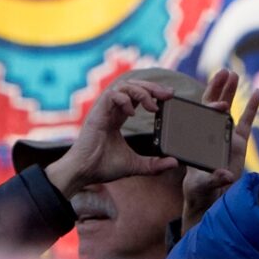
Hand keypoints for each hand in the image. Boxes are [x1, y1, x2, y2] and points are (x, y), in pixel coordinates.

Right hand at [44, 80, 179, 199]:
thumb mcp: (135, 165)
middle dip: (152, 87)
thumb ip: (154, 164)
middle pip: (133, 86)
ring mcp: (103, 110)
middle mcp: (110, 110)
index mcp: (117, 118)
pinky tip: (132, 113)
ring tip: (153, 106)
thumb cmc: (103, 167)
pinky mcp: (97, 113)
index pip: (136, 96)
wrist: (83, 172)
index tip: (169, 96)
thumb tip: (174, 162)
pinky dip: (125, 100)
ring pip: (124, 86)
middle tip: (169, 94)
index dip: (152, 92)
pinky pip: (112, 95)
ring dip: (142, 91)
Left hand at [180, 71, 258, 234]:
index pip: (202, 118)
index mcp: (198, 138)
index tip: (221, 105)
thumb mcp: (203, 185)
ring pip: (227, 108)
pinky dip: (252, 107)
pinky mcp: (238, 140)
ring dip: (230, 91)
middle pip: (212, 105)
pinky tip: (257, 93)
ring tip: (234, 75)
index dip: (210, 108)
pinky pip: (245, 120)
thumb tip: (226, 176)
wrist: (210, 196)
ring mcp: (225, 134)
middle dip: (218, 88)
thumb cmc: (200, 189)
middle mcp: (210, 133)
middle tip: (224, 72)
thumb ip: (214, 179)